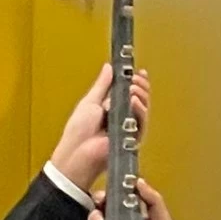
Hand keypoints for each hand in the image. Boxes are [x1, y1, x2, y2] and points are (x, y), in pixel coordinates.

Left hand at [50, 63, 150, 191]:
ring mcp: (128, 127)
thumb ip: (102, 85)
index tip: (138, 72)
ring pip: (143, 109)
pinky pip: (142, 122)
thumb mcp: (90, 101)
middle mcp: (122, 116)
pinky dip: (139, 109)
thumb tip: (109, 67)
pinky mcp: (133, 138)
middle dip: (140, 86)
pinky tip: (133, 101)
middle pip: (140, 98)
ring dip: (141, 95)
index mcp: (111, 106)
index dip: (136, 81)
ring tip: (133, 88)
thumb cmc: (79, 131)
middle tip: (136, 79)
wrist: (77, 152)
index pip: (129, 91)